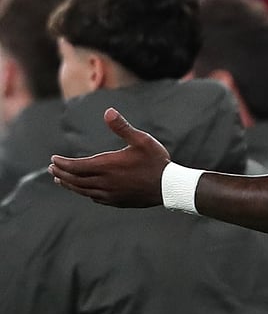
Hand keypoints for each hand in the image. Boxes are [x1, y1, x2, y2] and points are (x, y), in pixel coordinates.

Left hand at [48, 108, 169, 206]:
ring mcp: (110, 194)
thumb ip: (122, 127)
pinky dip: (85, 193)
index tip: (53, 159)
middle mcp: (105, 182)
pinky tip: (84, 190)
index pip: (76, 166)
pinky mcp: (117, 201)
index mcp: (107, 166)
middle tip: (53, 168)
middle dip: (61, 173)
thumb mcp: (142, 140)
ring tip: (61, 180)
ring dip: (69, 184)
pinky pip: (95, 198)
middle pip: (75, 179)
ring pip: (82, 190)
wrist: (170, 187)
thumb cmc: (156, 161)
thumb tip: (108, 111)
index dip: (62, 163)